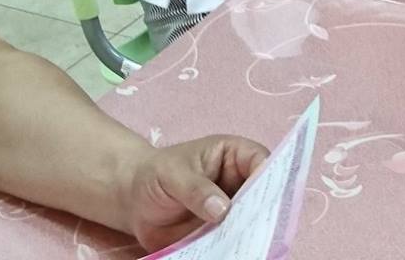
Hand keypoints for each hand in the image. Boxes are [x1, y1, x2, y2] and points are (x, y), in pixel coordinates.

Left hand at [123, 134, 269, 250]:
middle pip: (263, 195)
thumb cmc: (155, 174)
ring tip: (246, 248)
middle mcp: (239, 182)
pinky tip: (233, 254)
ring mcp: (233, 210)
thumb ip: (196, 189)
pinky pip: (235, 241)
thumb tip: (223, 209)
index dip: (270, 177)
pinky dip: (236, 249)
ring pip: (253, 221)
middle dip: (263, 212)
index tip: (266, 199)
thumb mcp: (172, 174)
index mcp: (232, 155)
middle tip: (258, 231)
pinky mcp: (223, 233)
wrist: (134, 201)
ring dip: (252, 235)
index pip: (261, 160)